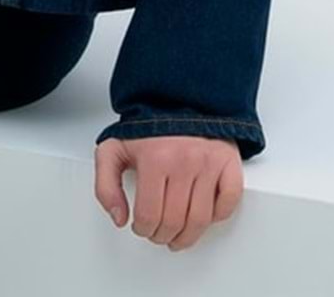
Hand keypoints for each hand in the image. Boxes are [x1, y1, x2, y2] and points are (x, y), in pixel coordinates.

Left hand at [93, 134, 242, 250]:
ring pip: (200, 219)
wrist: (177, 97)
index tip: (142, 227)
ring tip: (179, 235)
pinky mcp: (228, 161)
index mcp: (154, 158)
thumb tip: (119, 217)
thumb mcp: (113, 149)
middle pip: (174, 221)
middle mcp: (184, 161)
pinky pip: (228, 202)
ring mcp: (208, 162)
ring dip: (188, 236)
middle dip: (163, 236)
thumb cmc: (147, 125)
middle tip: (159, 234)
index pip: (149, 215)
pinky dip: (218, 216)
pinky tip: (204, 215)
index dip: (143, 229)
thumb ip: (106, 185)